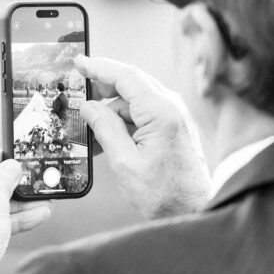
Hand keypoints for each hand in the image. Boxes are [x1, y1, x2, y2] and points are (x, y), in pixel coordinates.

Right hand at [75, 56, 210, 218]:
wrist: (195, 211)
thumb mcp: (125, 163)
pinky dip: (124, 122)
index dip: (99, 67)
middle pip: (130, 84)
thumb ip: (105, 129)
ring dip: (112, 111)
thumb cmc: (166, 194)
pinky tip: (109, 138)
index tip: (79, 63)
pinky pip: (143, 114)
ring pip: (134, 101)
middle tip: (79, 94)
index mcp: (160, 112)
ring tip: (91, 130)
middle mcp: (170, 108)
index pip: (125, 76)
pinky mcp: (173, 127)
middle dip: (102, 88)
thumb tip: (89, 107)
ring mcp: (173, 116)